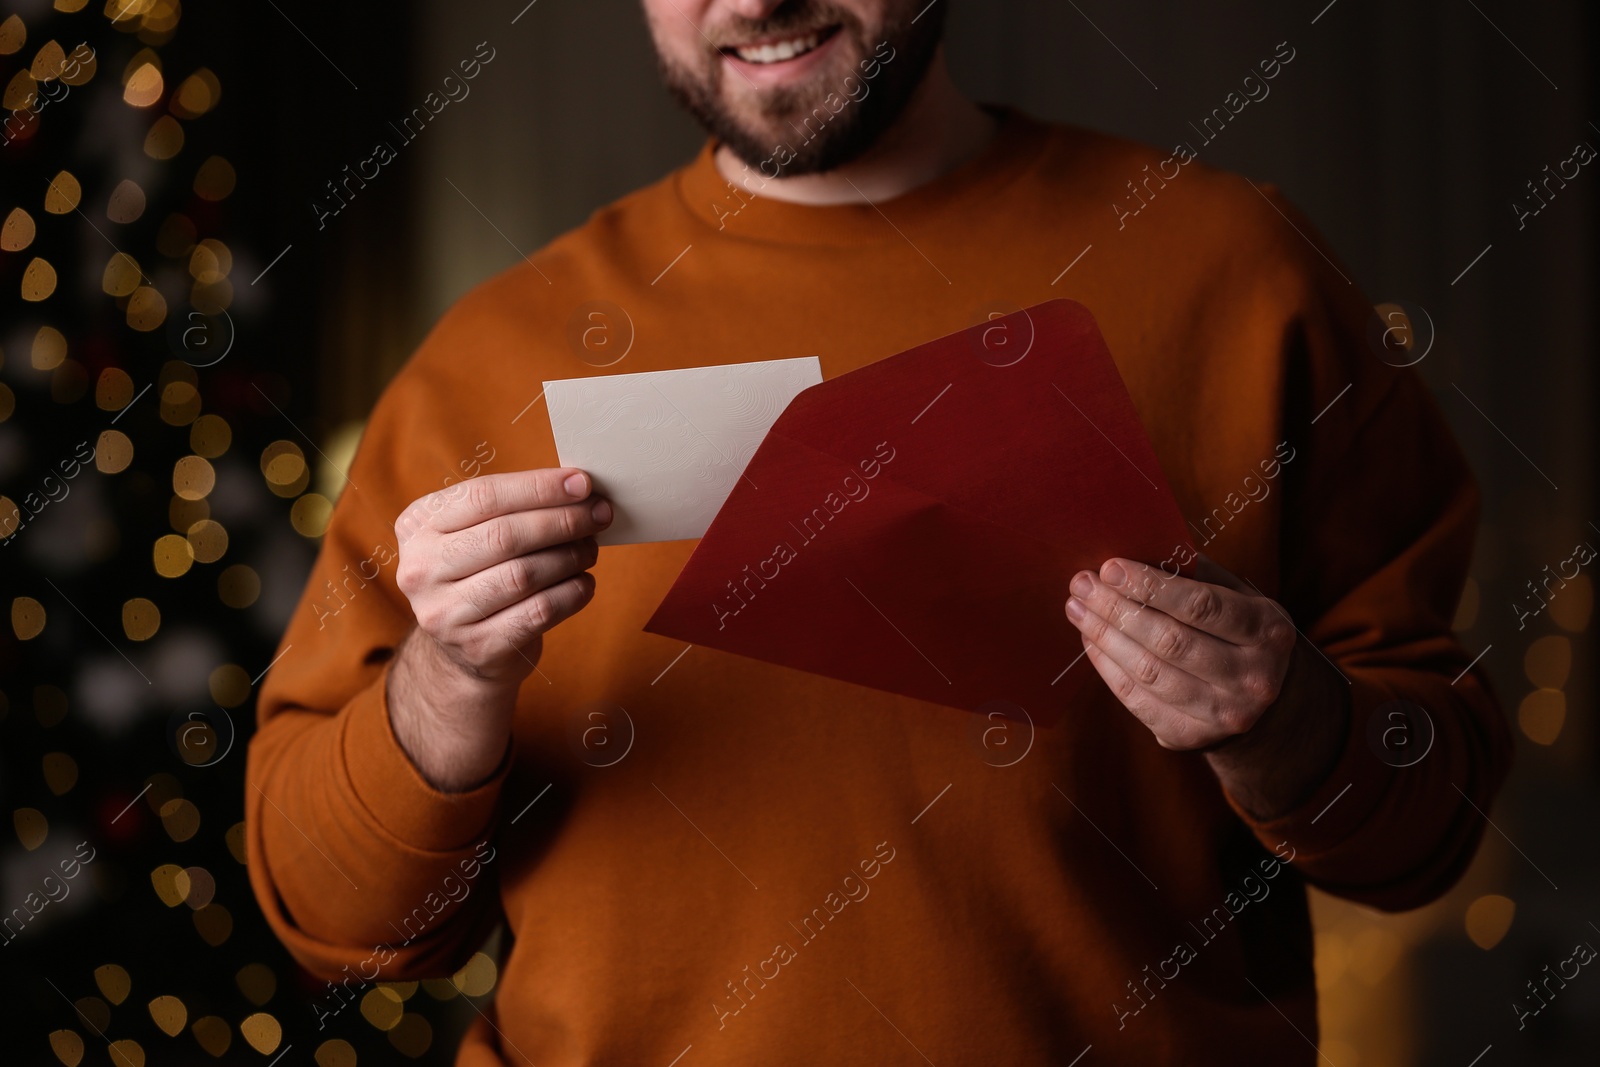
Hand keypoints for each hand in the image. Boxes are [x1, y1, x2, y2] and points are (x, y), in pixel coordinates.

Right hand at [386, 468, 610, 789]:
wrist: (463, 653)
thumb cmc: (480, 576)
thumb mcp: (475, 535)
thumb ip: (513, 508)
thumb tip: (579, 488)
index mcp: (417, 526)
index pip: (484, 496)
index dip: (539, 487)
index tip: (583, 483)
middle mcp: (420, 569)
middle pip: (504, 535)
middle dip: (562, 520)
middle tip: (599, 515)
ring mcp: (444, 613)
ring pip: (523, 574)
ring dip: (569, 556)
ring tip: (590, 549)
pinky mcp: (477, 646)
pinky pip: (538, 612)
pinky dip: (571, 593)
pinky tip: (584, 582)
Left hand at [1064, 555, 1296, 749]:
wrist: (1266, 702)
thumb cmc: (1240, 632)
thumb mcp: (1239, 596)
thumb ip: (1196, 575)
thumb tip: (1138, 551)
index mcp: (1267, 632)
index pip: (1201, 606)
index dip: (1151, 587)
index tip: (1110, 567)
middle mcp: (1252, 678)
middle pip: (1169, 641)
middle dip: (1117, 609)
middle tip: (1082, 585)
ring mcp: (1222, 714)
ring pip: (1149, 672)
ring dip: (1104, 636)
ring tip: (1077, 608)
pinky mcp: (1191, 736)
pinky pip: (1137, 700)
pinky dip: (1107, 667)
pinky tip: (1090, 640)